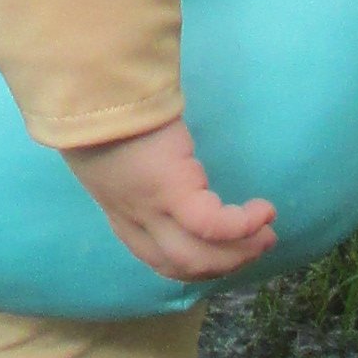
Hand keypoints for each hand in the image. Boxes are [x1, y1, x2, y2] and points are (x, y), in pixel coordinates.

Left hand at [64, 116, 275, 284]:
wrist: (90, 91)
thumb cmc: (100, 109)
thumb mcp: (109, 153)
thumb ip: (133, 170)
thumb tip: (158, 165)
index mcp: (121, 213)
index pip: (157, 258)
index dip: (195, 264)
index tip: (224, 253)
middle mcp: (134, 220)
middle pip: (182, 266)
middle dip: (226, 264)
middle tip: (259, 245)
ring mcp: (151, 209)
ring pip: (198, 256)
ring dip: (240, 252)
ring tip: (267, 233)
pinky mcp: (170, 190)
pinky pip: (212, 225)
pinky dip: (242, 225)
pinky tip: (263, 210)